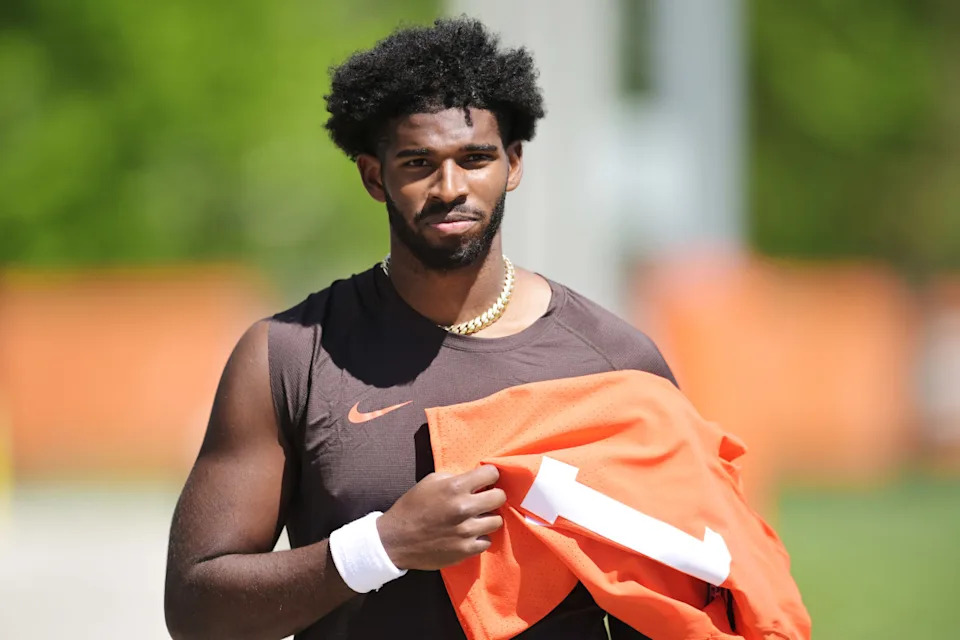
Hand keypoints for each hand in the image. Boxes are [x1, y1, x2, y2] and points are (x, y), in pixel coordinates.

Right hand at [376, 465, 506, 570]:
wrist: (396, 540)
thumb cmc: (412, 507)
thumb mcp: (430, 481)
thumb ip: (455, 477)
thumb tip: (476, 479)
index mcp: (455, 487)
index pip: (492, 473)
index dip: (489, 475)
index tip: (485, 480)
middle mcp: (464, 508)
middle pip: (500, 497)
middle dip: (493, 495)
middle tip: (483, 499)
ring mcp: (466, 532)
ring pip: (496, 521)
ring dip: (486, 518)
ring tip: (474, 518)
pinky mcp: (465, 551)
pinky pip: (487, 541)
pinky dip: (479, 537)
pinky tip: (467, 534)